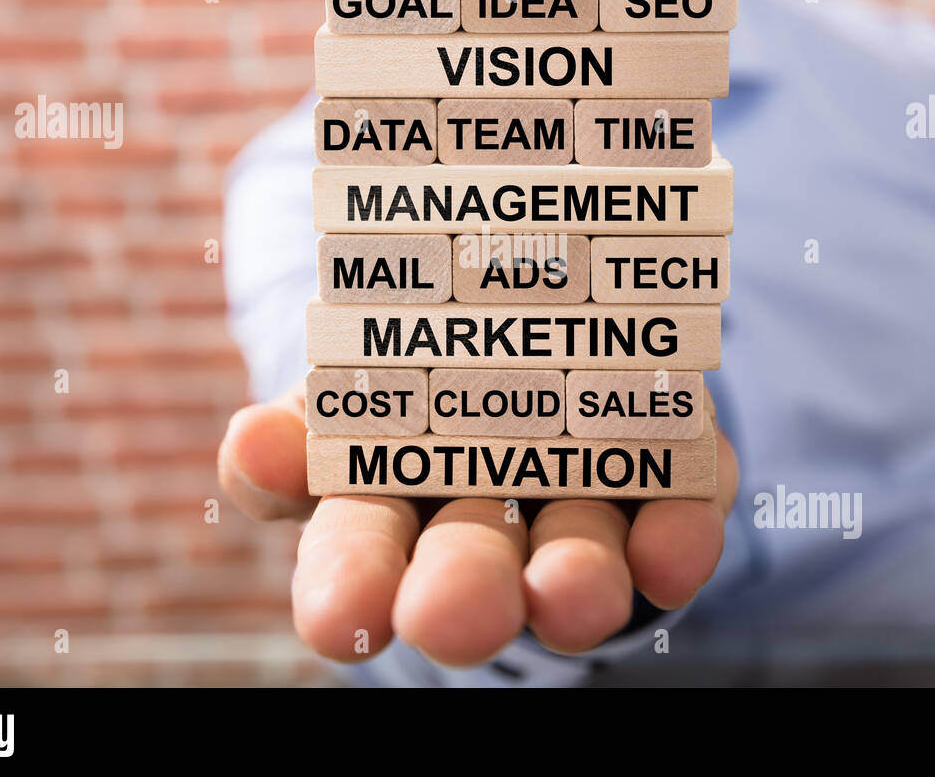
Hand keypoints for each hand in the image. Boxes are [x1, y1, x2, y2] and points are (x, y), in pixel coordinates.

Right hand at [217, 383, 737, 665]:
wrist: (545, 313)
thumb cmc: (420, 367)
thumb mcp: (351, 379)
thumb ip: (307, 423)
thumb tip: (252, 447)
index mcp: (392, 495)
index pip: (357, 550)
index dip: (347, 584)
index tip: (338, 618)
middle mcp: (491, 519)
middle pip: (471, 564)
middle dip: (462, 592)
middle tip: (453, 620)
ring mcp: (586, 498)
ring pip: (577, 554)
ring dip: (574, 582)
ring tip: (568, 596)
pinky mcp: (676, 471)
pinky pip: (682, 510)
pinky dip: (678, 539)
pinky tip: (673, 555)